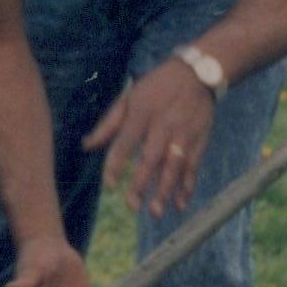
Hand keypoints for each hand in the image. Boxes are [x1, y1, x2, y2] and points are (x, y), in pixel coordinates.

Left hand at [85, 57, 221, 218]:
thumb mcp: (129, 97)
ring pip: (174, 166)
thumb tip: (87, 146)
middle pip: (151, 158)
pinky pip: (193, 167)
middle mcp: (163, 125)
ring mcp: (183, 134)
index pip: (126, 142)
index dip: (116, 164)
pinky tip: (180, 204)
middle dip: (141, 183)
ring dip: (165, 190)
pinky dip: (187, 186)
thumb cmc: (157, 87)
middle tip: (132, 206)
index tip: (109, 186)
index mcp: (141, 113)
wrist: (198, 73)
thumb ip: (109, 123)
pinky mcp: (200, 141)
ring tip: (156, 212)